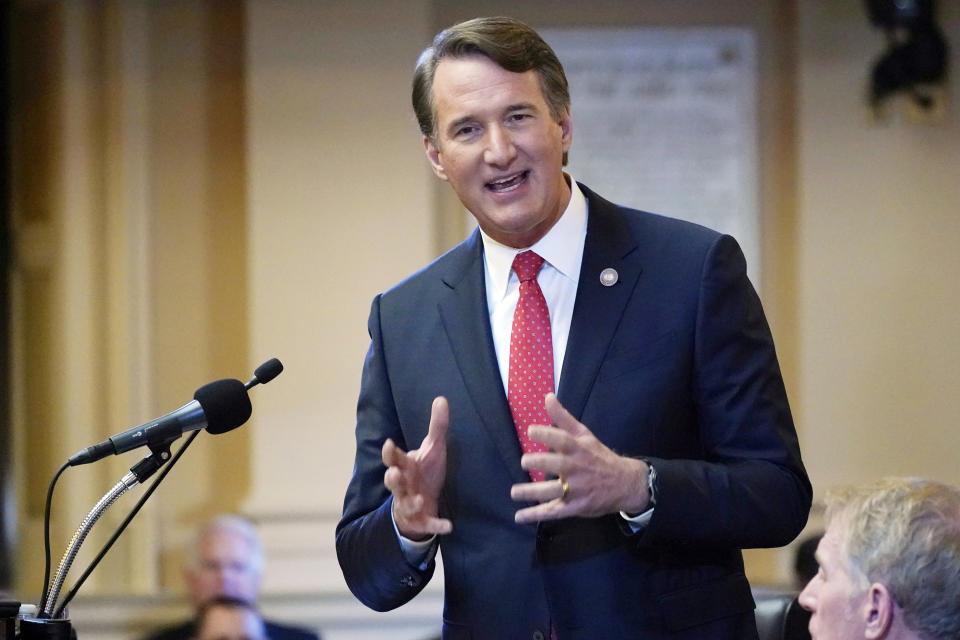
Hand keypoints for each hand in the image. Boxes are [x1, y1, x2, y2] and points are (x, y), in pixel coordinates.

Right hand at [382, 396, 452, 539]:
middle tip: (394, 474)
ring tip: (419, 500)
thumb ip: (437, 426)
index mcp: (405, 466)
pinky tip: (448, 526)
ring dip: (411, 502)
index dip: (390, 453)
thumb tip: (441, 398)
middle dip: (393, 478)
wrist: (423, 503)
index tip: (389, 444)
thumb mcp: (433, 449)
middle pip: (393, 482)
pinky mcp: (421, 520)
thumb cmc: (425, 473)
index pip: (393, 458)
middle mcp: (404, 485)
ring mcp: (410, 504)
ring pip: (405, 504)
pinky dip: (436, 525)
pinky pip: (428, 524)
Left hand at [510, 393, 650, 522]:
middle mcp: (577, 468)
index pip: (562, 439)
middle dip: (539, 463)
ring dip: (532, 492)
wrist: (625, 484)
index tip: (531, 431)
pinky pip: (554, 512)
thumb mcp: (584, 435)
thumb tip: (547, 397)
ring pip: (552, 491)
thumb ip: (563, 418)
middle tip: (524, 462)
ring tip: (514, 492)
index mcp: (578, 449)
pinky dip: (536, 515)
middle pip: (556, 465)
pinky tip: (519, 516)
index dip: (546, 434)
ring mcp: (576, 490)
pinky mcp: (575, 507)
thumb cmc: (599, 456)